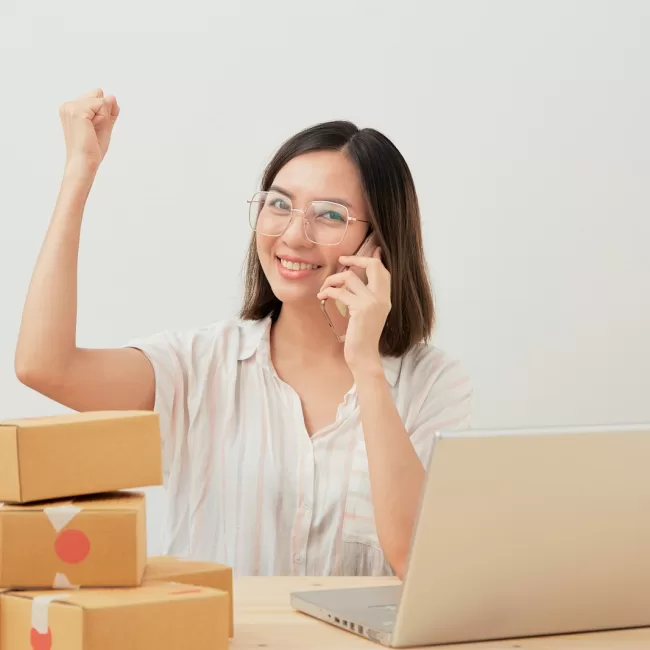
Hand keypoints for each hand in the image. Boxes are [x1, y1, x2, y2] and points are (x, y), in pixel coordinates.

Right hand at [59, 88, 119, 172]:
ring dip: (103, 117)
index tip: (94, 129)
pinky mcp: (76, 111)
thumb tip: (112, 96)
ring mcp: (70, 107)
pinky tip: (93, 129)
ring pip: (101, 100)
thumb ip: (108, 111)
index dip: (103, 113)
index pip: (96, 98)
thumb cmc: (92, 149)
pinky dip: (103, 118)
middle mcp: (68, 105)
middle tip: (93, 131)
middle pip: (98, 96)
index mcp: (71, 109)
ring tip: (92, 131)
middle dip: (103, 113)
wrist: (85, 162)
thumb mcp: (104, 125)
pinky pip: (101, 104)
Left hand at [317, 248, 390, 373]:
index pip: (383, 270)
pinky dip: (328, 292)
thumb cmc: (361, 337)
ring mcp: (373, 302)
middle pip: (373, 266)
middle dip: (354, 259)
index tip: (367, 251)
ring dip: (333, 279)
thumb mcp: (367, 314)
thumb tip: (353, 280)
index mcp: (385, 298)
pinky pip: (341, 291)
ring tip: (324, 288)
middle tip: (341, 261)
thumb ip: (364, 297)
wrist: (364, 356)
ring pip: (350, 277)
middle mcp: (382, 298)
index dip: (373, 258)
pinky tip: (322, 297)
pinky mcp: (361, 309)